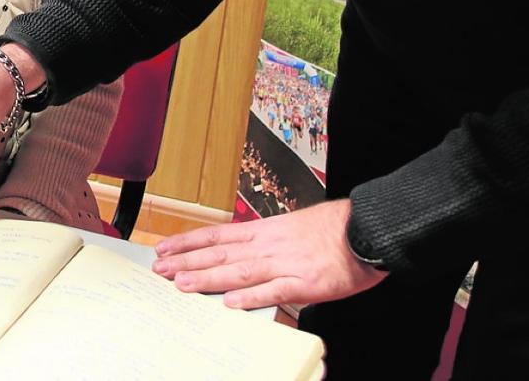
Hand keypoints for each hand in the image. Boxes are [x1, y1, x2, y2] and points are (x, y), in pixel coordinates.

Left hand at [151, 199, 386, 309]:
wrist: (368, 229)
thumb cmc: (334, 228)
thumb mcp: (293, 227)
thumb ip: (268, 240)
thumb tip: (245, 251)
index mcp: (265, 230)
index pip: (216, 234)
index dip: (188, 242)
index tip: (165, 247)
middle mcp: (269, 245)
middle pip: (220, 253)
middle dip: (187, 261)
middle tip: (160, 269)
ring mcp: (285, 264)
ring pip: (238, 271)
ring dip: (208, 278)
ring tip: (182, 284)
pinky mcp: (305, 283)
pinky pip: (274, 291)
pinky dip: (251, 296)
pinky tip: (231, 302)